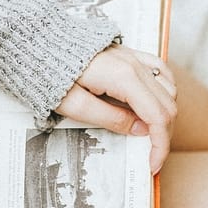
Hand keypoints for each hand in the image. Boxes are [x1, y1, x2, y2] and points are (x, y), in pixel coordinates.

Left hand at [55, 45, 176, 173]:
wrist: (39, 43)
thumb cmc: (50, 73)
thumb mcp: (74, 106)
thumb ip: (111, 119)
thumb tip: (140, 131)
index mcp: (123, 78)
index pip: (158, 116)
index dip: (160, 145)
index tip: (153, 164)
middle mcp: (134, 65)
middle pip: (167, 105)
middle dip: (164, 135)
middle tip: (151, 156)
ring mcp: (134, 57)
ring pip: (169, 89)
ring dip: (165, 115)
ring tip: (152, 135)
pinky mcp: (129, 54)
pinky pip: (160, 71)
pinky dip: (165, 91)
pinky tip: (158, 103)